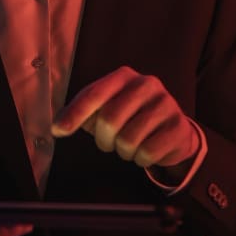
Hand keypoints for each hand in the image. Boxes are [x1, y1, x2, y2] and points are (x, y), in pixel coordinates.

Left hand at [51, 66, 201, 168]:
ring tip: (130, 145)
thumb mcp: (104, 108)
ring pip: (128, 140)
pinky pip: (148, 153)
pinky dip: (141, 159)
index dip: (75, 114)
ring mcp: (166, 104)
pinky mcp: (179, 126)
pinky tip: (147, 149)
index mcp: (124, 76)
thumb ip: (79, 113)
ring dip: (123, 152)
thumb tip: (56, 128)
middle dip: (103, 140)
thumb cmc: (130, 117)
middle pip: (109, 120)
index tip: (58, 131)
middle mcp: (146, 84)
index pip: (94, 94)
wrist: (172, 129)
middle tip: (109, 143)